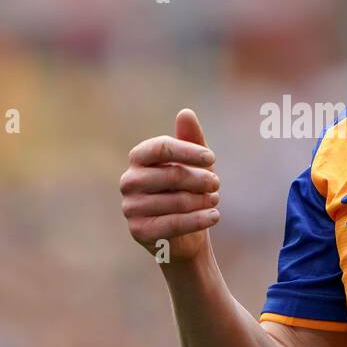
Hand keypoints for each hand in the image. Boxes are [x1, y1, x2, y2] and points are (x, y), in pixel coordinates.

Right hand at [121, 108, 220, 262]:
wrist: (185, 233)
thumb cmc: (189, 190)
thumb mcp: (195, 163)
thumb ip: (191, 139)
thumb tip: (186, 113)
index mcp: (139, 158)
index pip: (160, 147)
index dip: (188, 151)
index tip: (212, 158)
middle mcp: (129, 181)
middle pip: (172, 174)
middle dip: (200, 179)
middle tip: (216, 184)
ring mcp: (131, 207)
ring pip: (176, 200)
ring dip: (202, 200)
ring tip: (213, 200)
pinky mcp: (139, 231)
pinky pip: (174, 223)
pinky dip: (199, 219)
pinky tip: (215, 215)